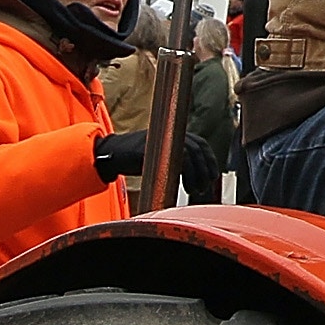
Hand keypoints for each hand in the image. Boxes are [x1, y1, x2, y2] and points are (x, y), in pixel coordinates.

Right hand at [92, 129, 217, 193]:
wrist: (112, 154)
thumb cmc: (135, 157)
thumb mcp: (159, 154)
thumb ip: (176, 158)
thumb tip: (195, 173)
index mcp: (174, 133)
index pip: (201, 143)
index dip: (210, 160)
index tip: (213, 175)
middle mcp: (171, 134)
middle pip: (199, 149)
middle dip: (206, 170)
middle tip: (204, 188)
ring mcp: (162, 140)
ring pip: (192, 155)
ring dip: (198, 176)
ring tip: (196, 190)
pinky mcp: (158, 149)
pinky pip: (180, 161)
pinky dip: (187, 176)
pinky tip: (185, 188)